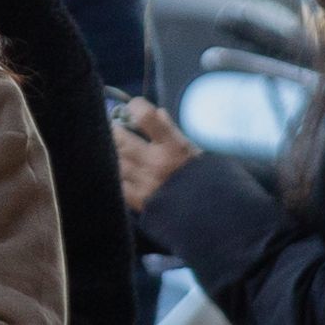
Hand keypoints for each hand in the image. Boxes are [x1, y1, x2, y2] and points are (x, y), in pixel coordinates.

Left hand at [112, 95, 195, 211]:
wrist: (211, 217)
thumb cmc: (206, 181)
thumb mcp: (196, 151)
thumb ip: (173, 132)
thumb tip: (157, 113)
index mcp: (174, 147)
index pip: (146, 117)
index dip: (135, 107)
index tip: (132, 107)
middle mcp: (155, 163)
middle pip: (121, 139)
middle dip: (114, 130)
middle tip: (114, 127)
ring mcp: (144, 182)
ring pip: (115, 160)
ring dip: (113, 152)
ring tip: (117, 149)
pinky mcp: (137, 201)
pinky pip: (117, 183)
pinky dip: (116, 175)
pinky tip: (121, 173)